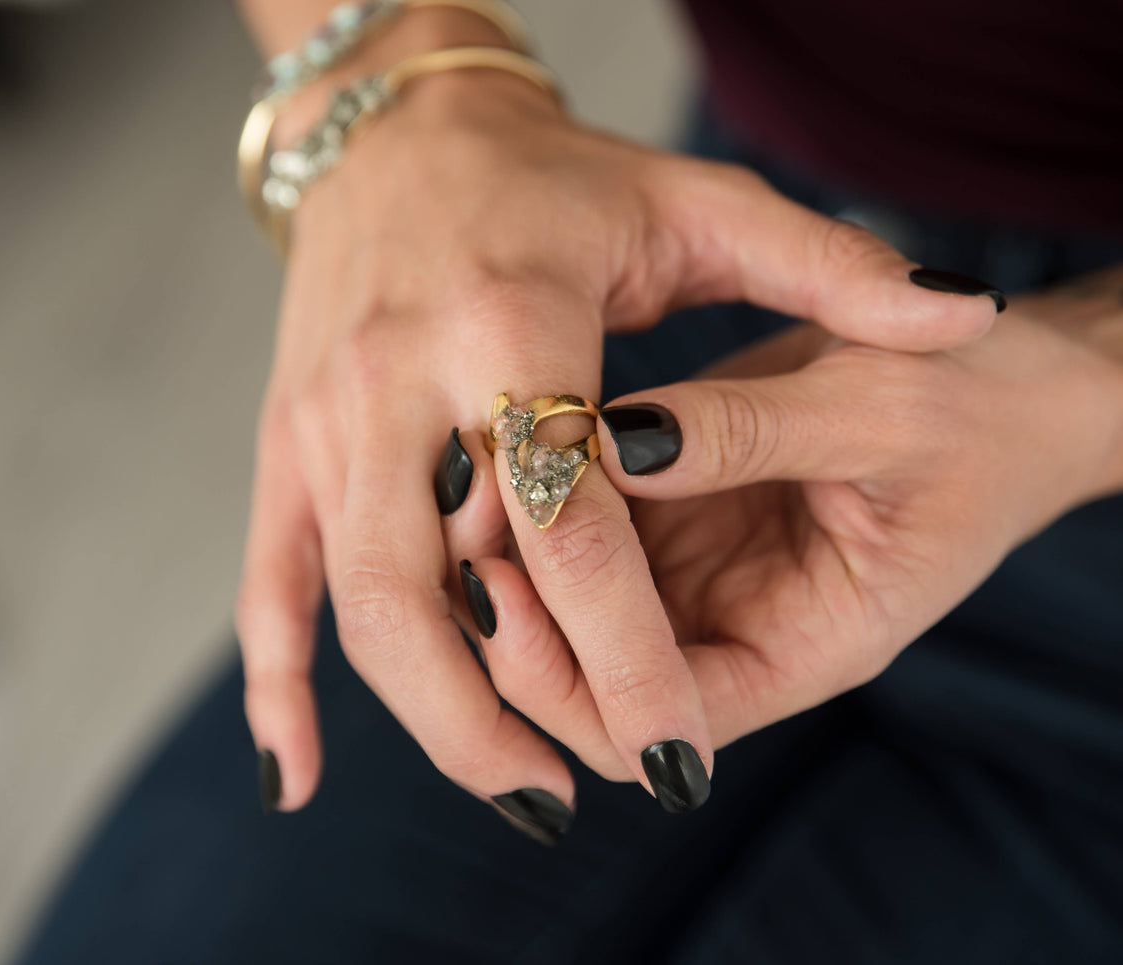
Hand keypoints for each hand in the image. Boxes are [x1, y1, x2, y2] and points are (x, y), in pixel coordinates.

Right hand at [237, 64, 1002, 821]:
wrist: (393, 133)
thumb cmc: (553, 177)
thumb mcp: (695, 201)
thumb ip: (829, 263)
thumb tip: (961, 312)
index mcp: (510, 326)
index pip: (573, 523)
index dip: (629, 652)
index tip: (685, 754)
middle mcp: (402, 382)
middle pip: (446, 585)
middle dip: (514, 711)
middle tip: (587, 800)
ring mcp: (329, 420)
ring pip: (362, 601)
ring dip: (429, 717)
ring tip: (515, 785)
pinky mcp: (287, 443)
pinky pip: (272, 582)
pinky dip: (281, 687)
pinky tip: (303, 777)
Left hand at [463, 267, 1122, 765]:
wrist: (1014, 370)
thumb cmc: (980, 405)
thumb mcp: (879, 412)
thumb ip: (748, 433)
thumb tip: (606, 441)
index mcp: (808, 642)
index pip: (663, 725)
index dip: (576, 682)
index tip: (508, 593)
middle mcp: (739, 624)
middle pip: (596, 688)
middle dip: (522, 641)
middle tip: (461, 552)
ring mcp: (703, 567)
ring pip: (578, 613)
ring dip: (519, 574)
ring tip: (460, 497)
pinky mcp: (680, 504)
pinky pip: (589, 530)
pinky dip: (543, 508)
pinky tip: (499, 452)